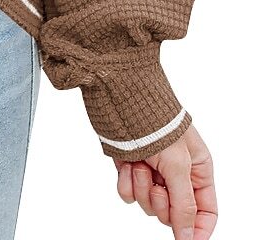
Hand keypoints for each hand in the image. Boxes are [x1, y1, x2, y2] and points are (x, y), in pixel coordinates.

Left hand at [114, 123, 216, 238]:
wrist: (123, 102)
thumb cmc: (158, 124)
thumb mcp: (178, 166)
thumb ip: (184, 205)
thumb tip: (188, 238)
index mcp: (198, 171)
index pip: (205, 212)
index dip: (198, 229)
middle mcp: (177, 175)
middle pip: (174, 214)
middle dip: (162, 203)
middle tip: (158, 185)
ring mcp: (153, 173)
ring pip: (149, 205)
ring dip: (142, 188)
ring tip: (141, 165)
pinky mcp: (131, 169)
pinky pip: (129, 194)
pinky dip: (126, 182)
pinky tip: (127, 164)